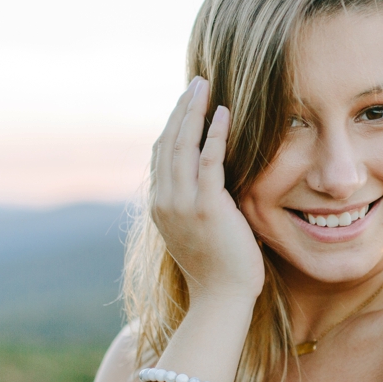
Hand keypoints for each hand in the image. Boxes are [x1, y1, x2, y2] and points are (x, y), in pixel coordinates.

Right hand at [151, 78, 264, 303]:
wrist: (221, 298)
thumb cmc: (219, 269)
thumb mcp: (198, 231)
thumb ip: (196, 204)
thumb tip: (211, 183)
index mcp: (161, 206)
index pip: (162, 154)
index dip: (173, 125)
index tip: (187, 102)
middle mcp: (164, 201)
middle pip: (168, 142)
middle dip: (181, 109)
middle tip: (196, 83)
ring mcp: (182, 204)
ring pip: (183, 145)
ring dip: (193, 111)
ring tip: (204, 86)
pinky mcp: (206, 207)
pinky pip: (208, 160)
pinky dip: (214, 133)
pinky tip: (222, 113)